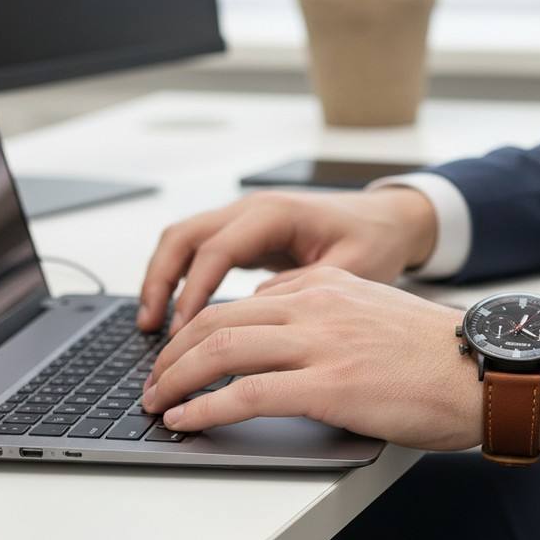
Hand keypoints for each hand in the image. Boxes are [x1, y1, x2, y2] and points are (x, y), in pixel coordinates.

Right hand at [137, 186, 436, 335]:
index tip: (183, 330)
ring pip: (185, 241)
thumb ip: (306, 290)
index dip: (195, 290)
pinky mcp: (248, 236)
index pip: (217, 248)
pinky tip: (179, 315)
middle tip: (150, 327)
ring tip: (152, 326)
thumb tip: (258, 312)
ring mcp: (247, 220)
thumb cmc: (375, 242)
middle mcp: (254, 209)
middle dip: (160, 281)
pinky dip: (182, 279)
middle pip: (184, 235)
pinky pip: (200, 252)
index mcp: (277, 213)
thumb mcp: (352, 269)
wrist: (389, 221)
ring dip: (163, 279)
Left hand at [141, 268, 483, 451]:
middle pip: (217, 320)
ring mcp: (321, 342)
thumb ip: (331, 315)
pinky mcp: (328, 384)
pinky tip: (186, 420)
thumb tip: (288, 335)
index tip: (182, 354)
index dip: (198, 330)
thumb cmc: (441, 358)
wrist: (487, 372)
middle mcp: (318, 304)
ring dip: (176, 379)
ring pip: (220, 349)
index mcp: (329, 285)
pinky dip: (204, 407)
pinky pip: (245, 392)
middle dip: (173, 354)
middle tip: (155, 381)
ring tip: (157, 403)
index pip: (242, 301)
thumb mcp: (378, 315)